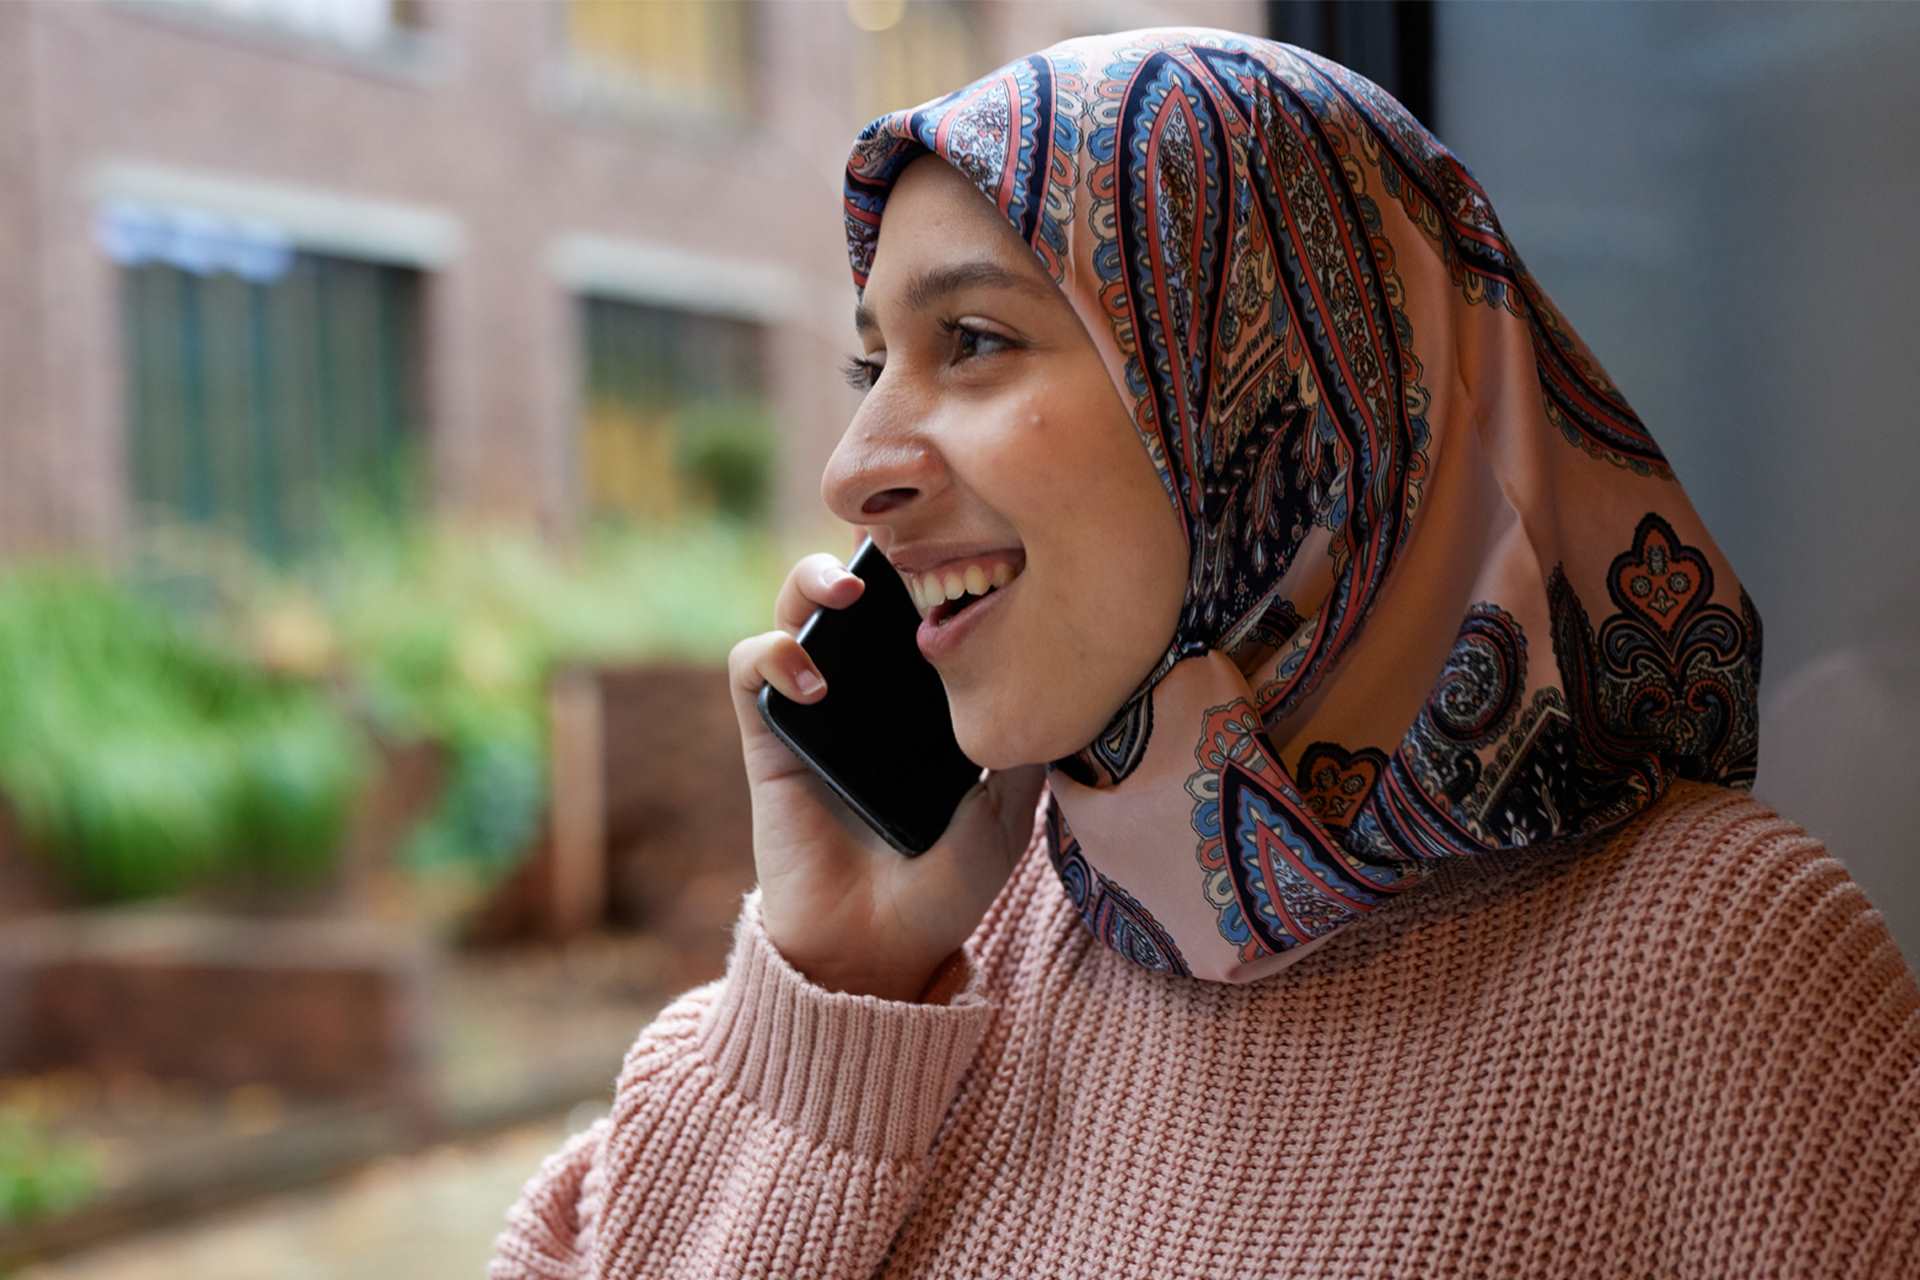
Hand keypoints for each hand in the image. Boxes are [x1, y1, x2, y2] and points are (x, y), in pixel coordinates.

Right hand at [726, 550, 1046, 1001]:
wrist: (879, 948)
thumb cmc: (945, 884)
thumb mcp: (1007, 806)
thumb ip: (1027, 740)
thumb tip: (1066, 673)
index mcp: (918, 697)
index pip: (913, 605)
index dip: (925, 564)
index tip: (957, 545)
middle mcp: (864, 690)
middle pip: (853, 590)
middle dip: (864, 552)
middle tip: (893, 559)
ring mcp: (813, 707)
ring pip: (792, 609)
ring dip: (808, 581)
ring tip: (845, 593)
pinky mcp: (766, 737)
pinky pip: (750, 669)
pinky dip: (773, 654)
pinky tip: (813, 680)